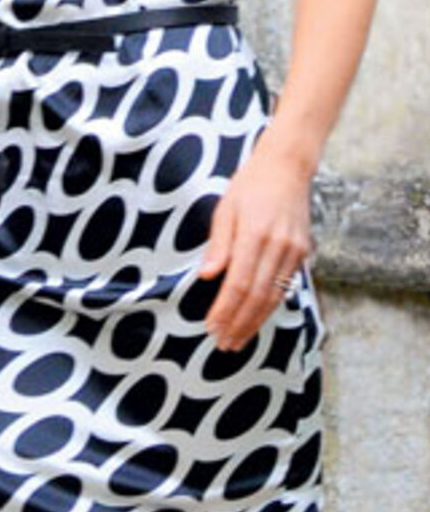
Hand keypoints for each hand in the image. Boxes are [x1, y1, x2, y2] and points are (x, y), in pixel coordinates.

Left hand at [201, 136, 313, 350]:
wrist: (287, 168)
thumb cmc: (249, 186)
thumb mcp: (226, 209)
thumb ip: (218, 245)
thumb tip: (208, 277)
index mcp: (255, 234)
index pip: (239, 284)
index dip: (226, 310)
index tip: (212, 327)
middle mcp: (278, 246)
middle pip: (258, 296)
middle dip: (240, 323)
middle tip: (224, 343)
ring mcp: (294, 251)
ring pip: (274, 296)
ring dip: (255, 321)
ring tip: (238, 339)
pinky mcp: (302, 253)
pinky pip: (285, 287)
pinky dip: (269, 306)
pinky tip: (256, 318)